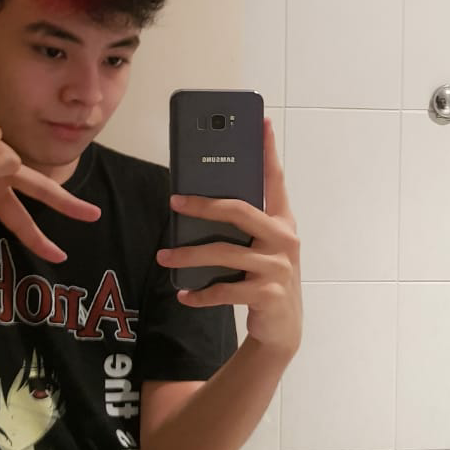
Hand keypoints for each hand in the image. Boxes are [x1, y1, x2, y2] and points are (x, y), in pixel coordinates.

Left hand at [156, 118, 301, 358]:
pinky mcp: (268, 294)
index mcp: (282, 221)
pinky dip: (200, 294)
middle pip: (238, 211)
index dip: (268, 150)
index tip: (262, 122)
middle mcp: (284, 238)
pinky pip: (224, 289)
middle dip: (203, 205)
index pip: (275, 179)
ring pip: (223, 252)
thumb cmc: (265, 278)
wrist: (283, 328)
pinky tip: (184, 294)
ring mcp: (278, 267)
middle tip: (174, 202)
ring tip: (164, 256)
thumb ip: (241, 225)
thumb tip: (196, 203)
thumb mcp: (259, 247)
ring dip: (188, 255)